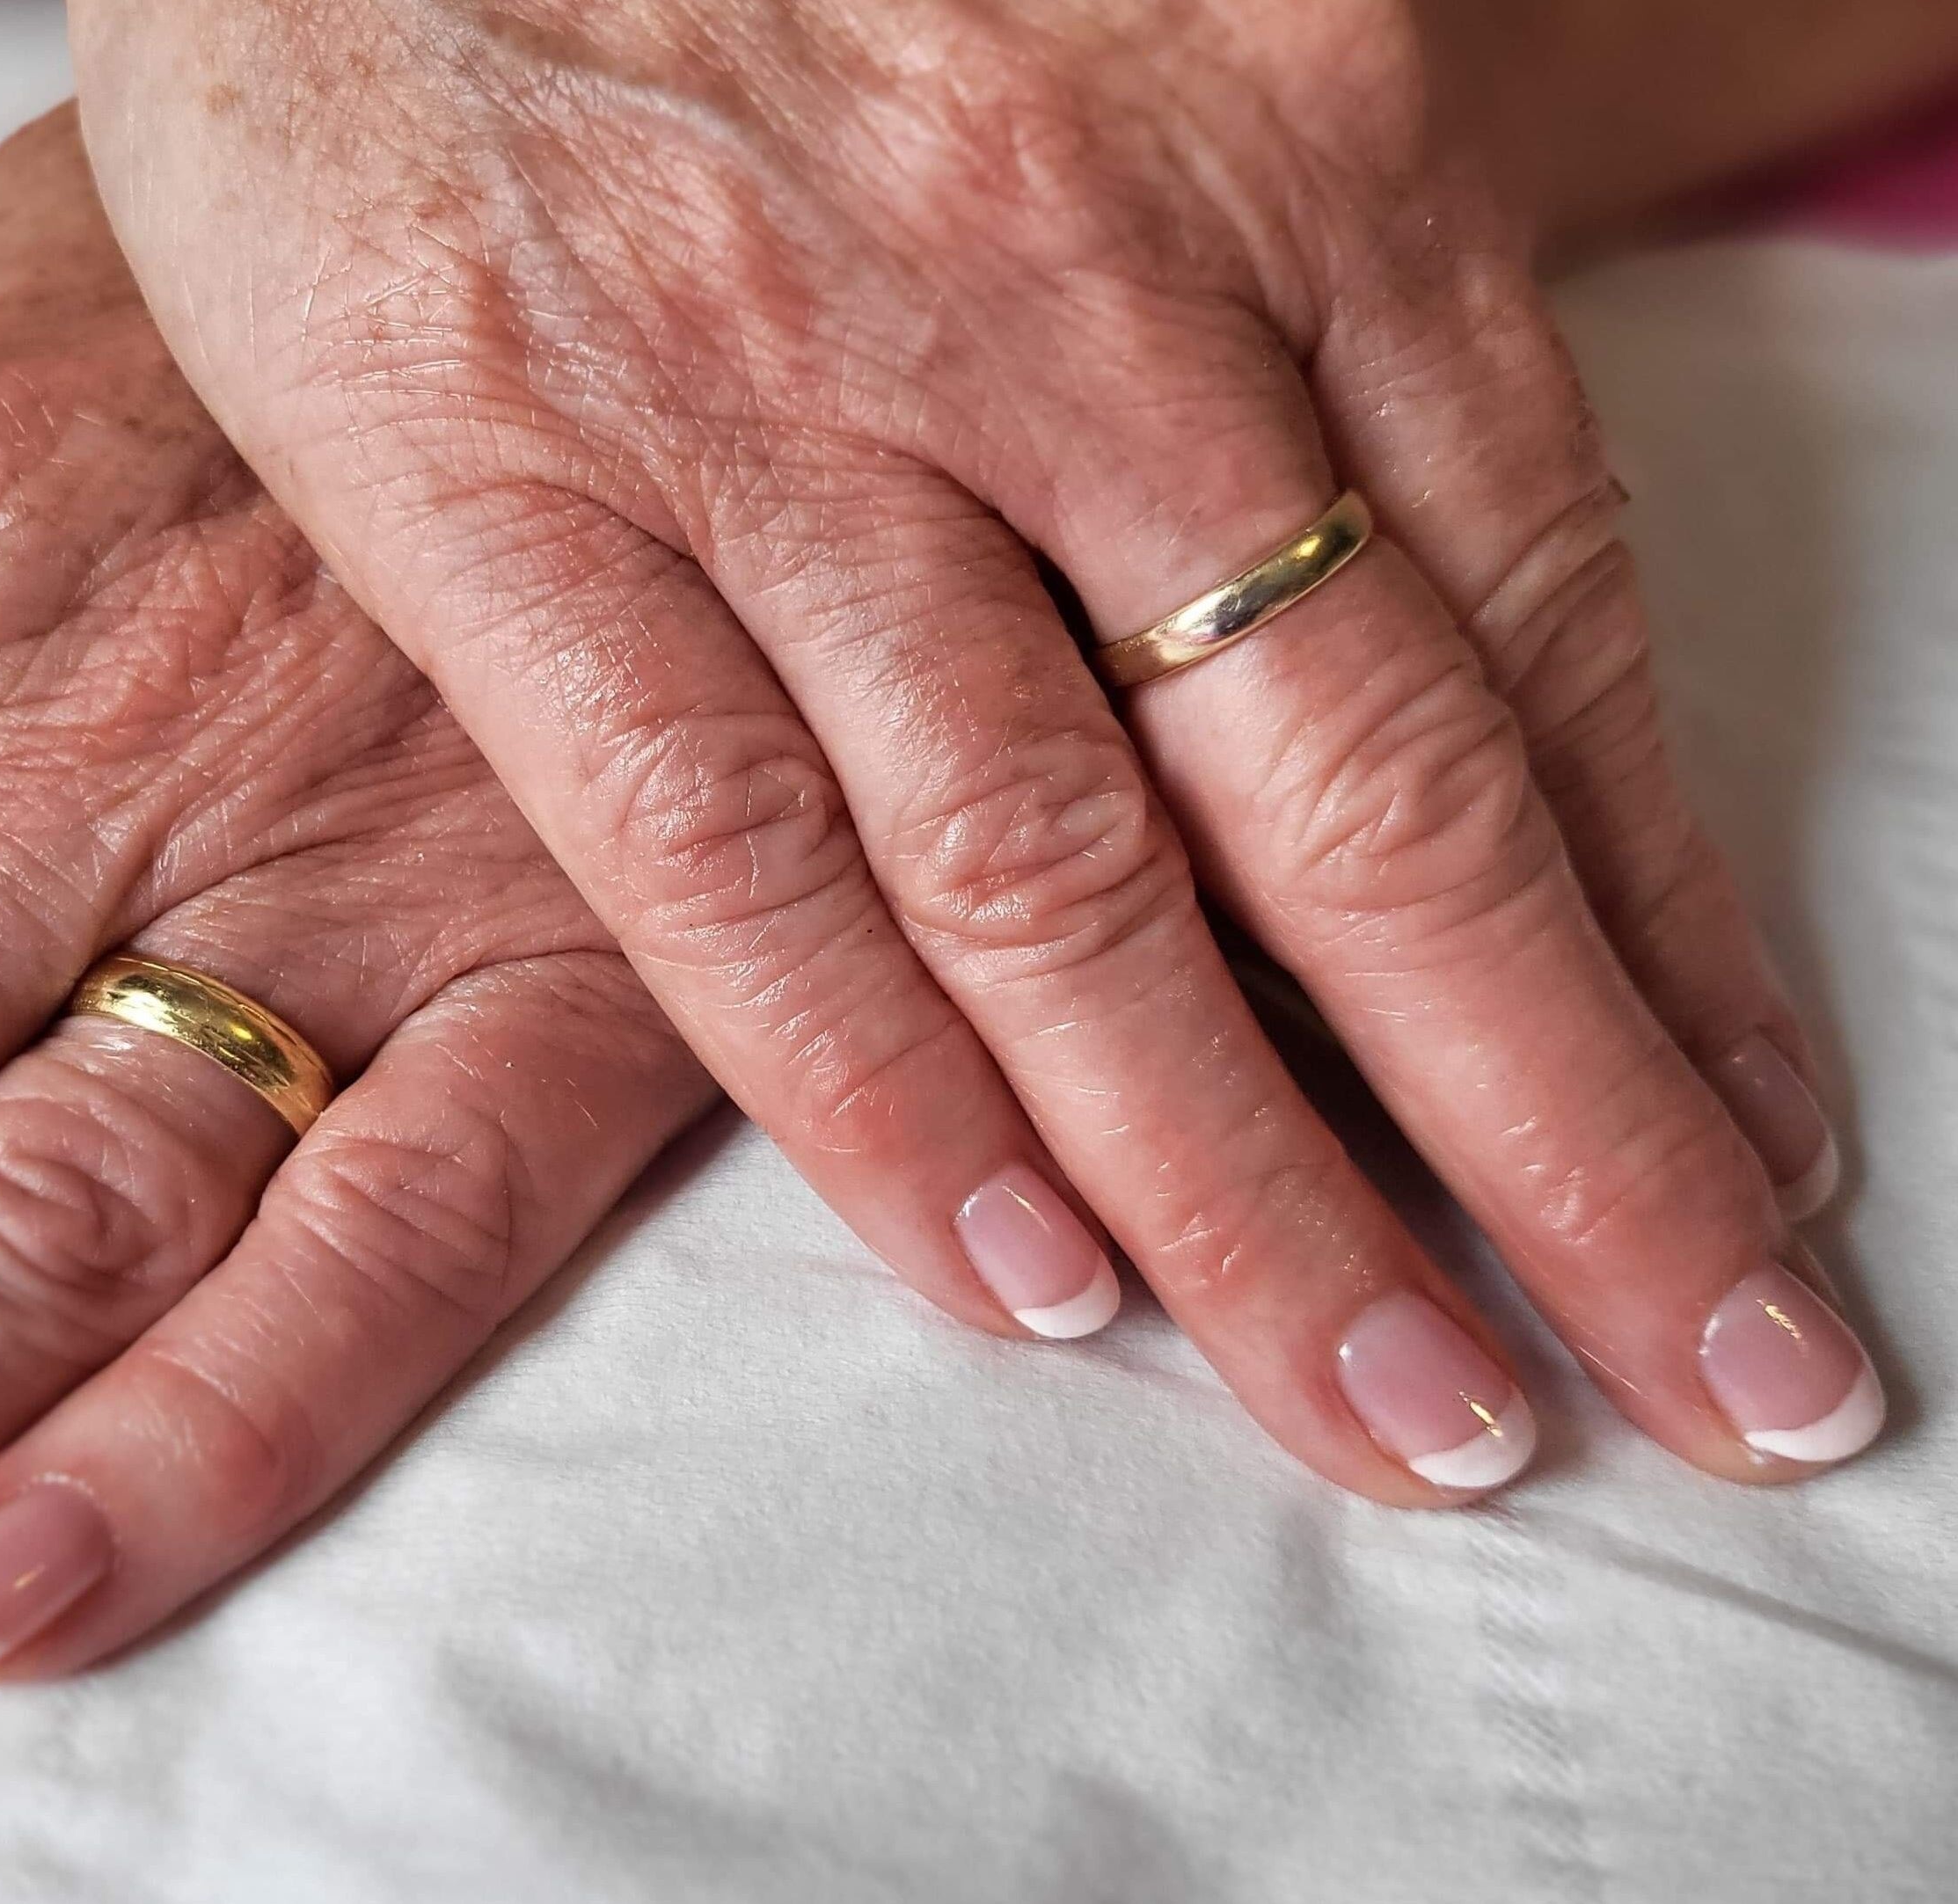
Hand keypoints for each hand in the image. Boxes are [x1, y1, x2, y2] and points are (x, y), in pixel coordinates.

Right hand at [72, 0, 1881, 1499]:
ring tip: (1410, 1417)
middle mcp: (1066, 285)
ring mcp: (776, 387)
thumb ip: (1268, 323)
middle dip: (1562, 1136)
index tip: (1756, 1157)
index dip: (1664, 931)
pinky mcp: (497, 468)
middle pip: (1364, 801)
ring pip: (1065, 874)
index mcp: (1268, 140)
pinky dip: (878, 1089)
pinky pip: (722, 842)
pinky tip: (1028, 1285)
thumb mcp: (1122, 34)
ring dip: (1262, 1187)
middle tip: (1714, 1385)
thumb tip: (1377, 656)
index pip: (1530, 626)